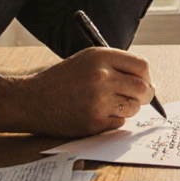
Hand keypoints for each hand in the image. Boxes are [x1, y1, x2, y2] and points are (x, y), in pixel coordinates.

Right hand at [0, 47, 155, 136]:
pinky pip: (119, 123)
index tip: (145, 82)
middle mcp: (102, 77)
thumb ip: (116, 65)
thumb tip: (147, 81)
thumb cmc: (63, 80)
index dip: (147, 76)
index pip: (141, 66)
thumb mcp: (87, 60)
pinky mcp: (94, 122)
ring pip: (133, 108)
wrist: (32, 100)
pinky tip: (97, 114)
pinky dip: (113, 120)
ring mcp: (99, 101)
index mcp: (101, 58)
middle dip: (145, 95)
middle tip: (140, 98)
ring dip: (128, 108)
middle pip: (143, 89)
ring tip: (110, 104)